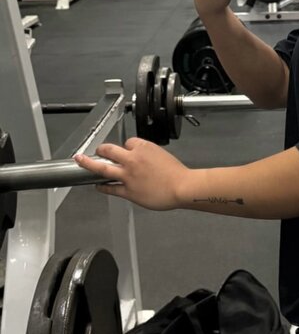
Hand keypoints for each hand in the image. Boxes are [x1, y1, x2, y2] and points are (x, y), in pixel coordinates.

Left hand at [73, 138, 189, 211]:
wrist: (182, 187)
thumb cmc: (176, 173)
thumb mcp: (162, 155)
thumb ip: (149, 156)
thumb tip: (141, 160)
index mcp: (143, 148)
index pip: (128, 142)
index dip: (126, 147)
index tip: (127, 151)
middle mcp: (132, 159)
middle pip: (109, 150)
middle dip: (101, 149)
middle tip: (97, 151)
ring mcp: (128, 175)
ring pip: (103, 167)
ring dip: (90, 163)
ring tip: (82, 161)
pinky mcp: (128, 190)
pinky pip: (110, 188)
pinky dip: (102, 187)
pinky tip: (97, 186)